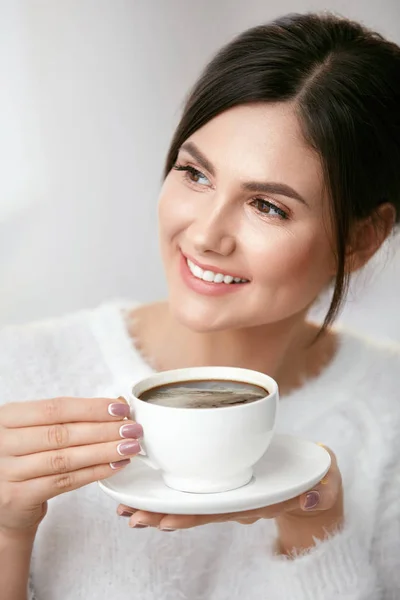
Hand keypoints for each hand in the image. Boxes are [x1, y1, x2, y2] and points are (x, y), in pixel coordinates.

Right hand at [0, 396, 141, 534]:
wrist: (3, 500)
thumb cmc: (25, 456)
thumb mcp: (35, 430)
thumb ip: (68, 418)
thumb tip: (116, 405)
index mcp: (7, 417)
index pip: (56, 408)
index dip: (91, 408)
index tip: (120, 408)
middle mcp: (3, 442)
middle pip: (62, 433)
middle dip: (103, 430)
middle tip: (132, 429)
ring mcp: (7, 471)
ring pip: (65, 459)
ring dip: (103, 451)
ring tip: (129, 447)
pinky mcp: (18, 497)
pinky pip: (64, 482)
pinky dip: (93, 473)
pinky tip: (114, 465)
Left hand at [117, 446, 342, 551]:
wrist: (314, 485)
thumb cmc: (318, 481)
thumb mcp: (327, 482)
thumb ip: (323, 489)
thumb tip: (313, 496)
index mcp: (259, 500)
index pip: (221, 511)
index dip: (190, 516)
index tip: (162, 521)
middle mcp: (239, 501)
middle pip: (197, 511)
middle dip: (163, 515)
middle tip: (131, 516)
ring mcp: (231, 493)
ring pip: (192, 503)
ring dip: (160, 505)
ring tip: (127, 508)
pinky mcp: (228, 482)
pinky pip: (198, 489)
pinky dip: (172, 490)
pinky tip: (148, 489)